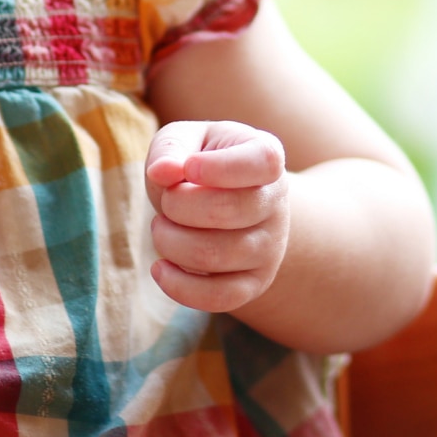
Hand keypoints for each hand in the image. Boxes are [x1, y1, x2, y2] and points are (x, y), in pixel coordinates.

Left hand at [144, 119, 289, 312]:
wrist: (222, 200)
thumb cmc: (197, 161)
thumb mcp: (183, 139)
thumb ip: (170, 149)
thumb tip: (162, 172)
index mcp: (265, 156)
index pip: (262, 161)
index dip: (221, 167)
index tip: (188, 168)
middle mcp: (276, 202)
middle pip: (228, 210)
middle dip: (177, 205)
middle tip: (166, 200)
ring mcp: (270, 247)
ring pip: (217, 255)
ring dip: (171, 242)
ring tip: (162, 228)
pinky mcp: (254, 283)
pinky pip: (221, 297)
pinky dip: (181, 287)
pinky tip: (160, 268)